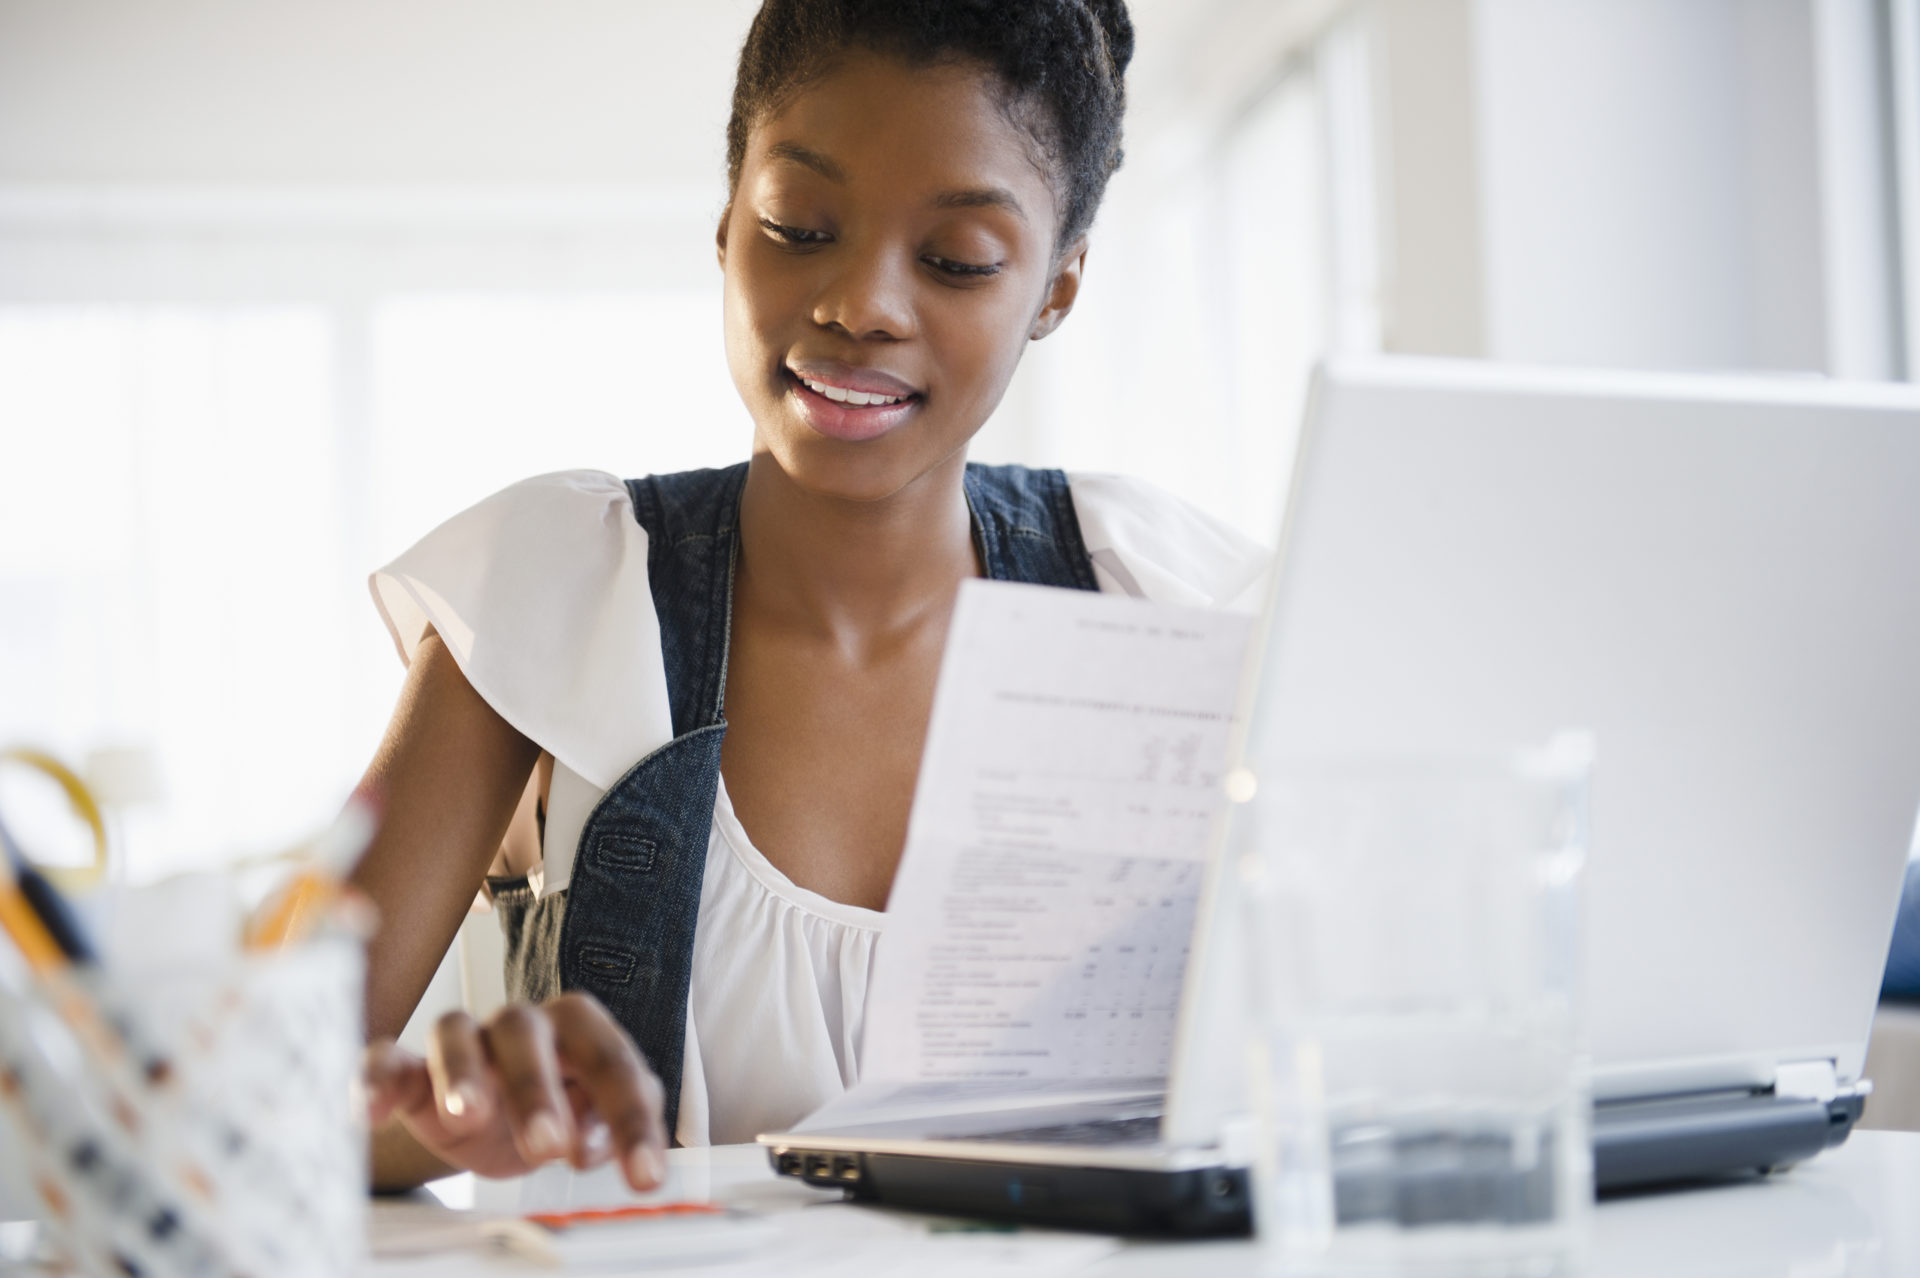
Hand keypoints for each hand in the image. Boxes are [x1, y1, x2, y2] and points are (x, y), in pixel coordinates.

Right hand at [363, 992, 669, 1189]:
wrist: (488, 1115)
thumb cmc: (551, 1108)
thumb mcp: (589, 1120)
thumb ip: (606, 1124)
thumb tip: (601, 1145)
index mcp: (576, 1031)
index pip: (611, 1061)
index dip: (631, 1118)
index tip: (644, 1177)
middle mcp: (521, 1026)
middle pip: (528, 1035)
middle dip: (539, 1089)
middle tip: (550, 1148)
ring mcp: (463, 1042)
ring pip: (456, 1035)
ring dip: (462, 1073)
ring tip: (467, 1116)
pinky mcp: (410, 1069)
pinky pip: (385, 1060)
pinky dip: (375, 1080)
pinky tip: (369, 1112)